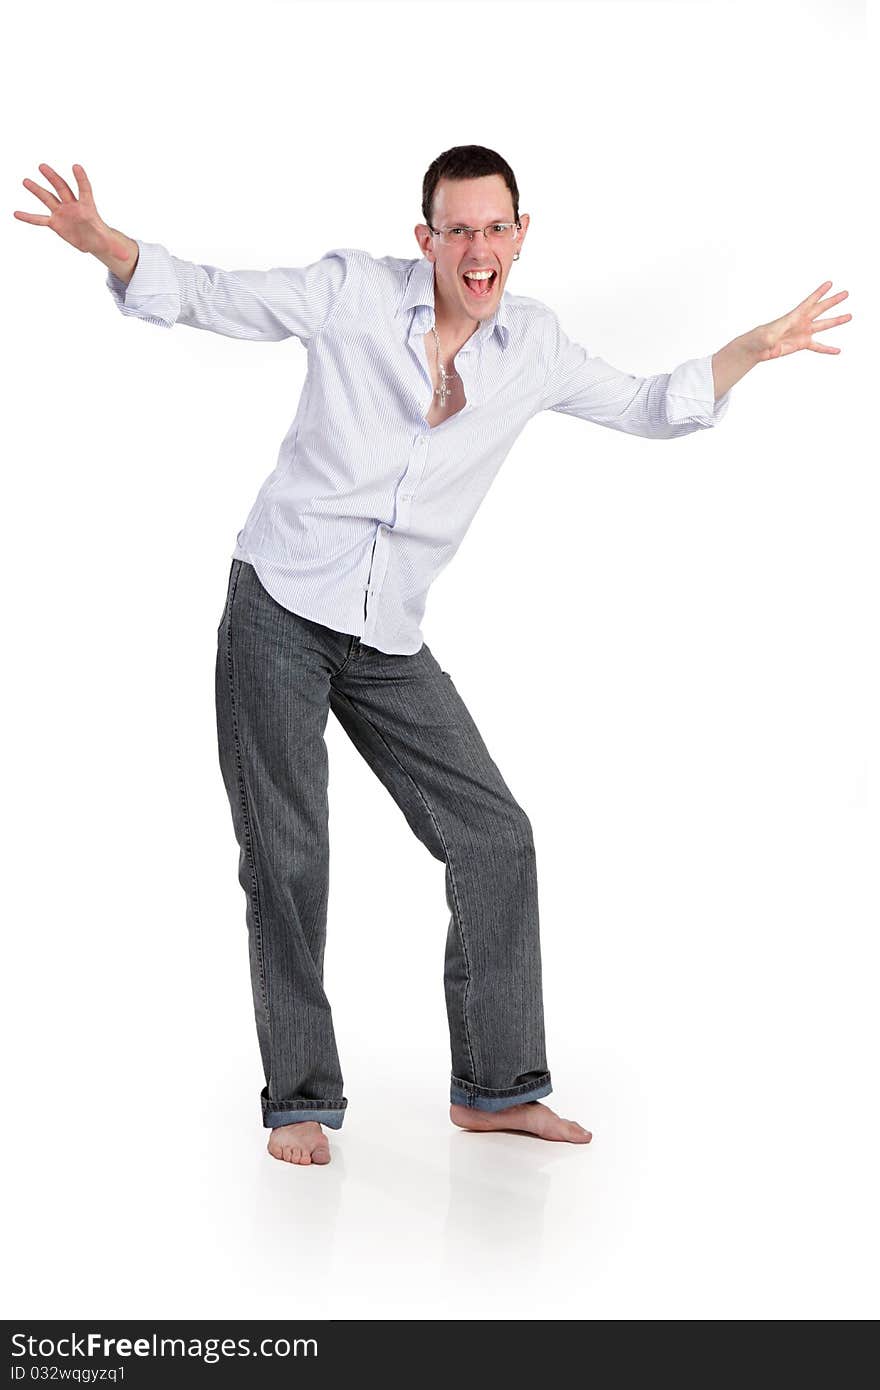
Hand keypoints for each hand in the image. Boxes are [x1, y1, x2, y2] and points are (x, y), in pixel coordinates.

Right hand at [12, 162, 131, 260]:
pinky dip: (29, 217)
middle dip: (53, 178)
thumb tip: (127, 256)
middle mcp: (72, 206)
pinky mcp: (55, 223)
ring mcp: (62, 213)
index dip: (81, 179)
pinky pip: (40, 219)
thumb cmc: (101, 238)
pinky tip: (16, 214)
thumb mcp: (109, 244)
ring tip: (26, 181)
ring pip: (48, 198)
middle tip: (43, 166)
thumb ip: (116, 248)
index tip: (77, 167)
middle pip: (62, 188)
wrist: (92, 240)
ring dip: (37, 190)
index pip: (85, 189)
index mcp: (87, 207)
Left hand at [752, 281, 852, 361]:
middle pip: (820, 309)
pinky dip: (827, 349)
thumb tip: (775, 342)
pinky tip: (837, 351)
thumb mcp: (766, 335)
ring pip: (823, 325)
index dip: (819, 293)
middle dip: (833, 301)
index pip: (808, 302)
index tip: (830, 283)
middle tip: (846, 293)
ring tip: (849, 316)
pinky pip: (818, 346)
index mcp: (793, 316)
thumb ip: (773, 336)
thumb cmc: (759, 338)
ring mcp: (802, 333)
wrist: (757, 348)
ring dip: (836, 321)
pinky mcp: (801, 344)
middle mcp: (800, 322)